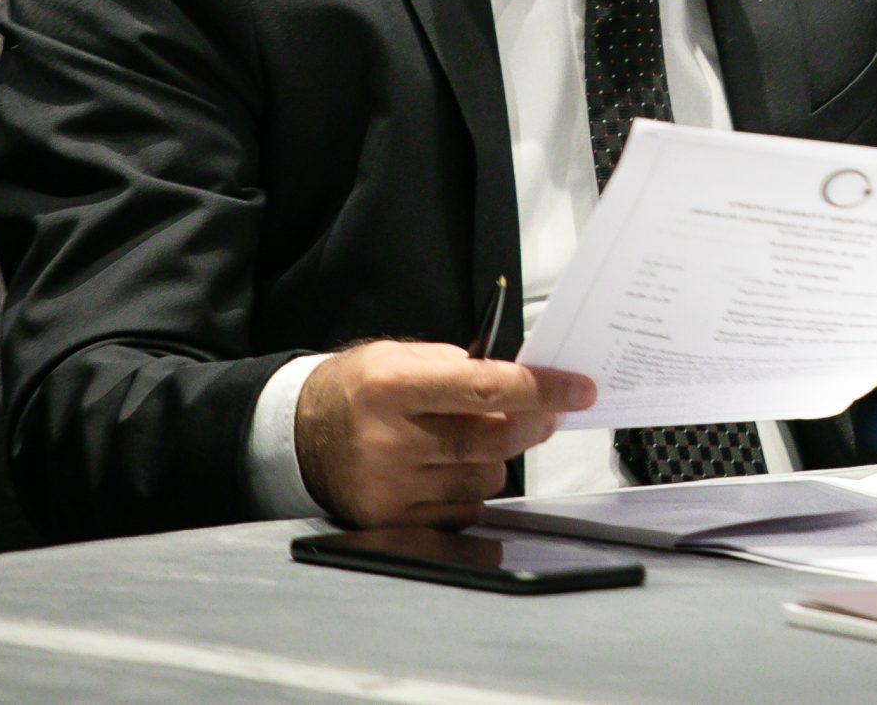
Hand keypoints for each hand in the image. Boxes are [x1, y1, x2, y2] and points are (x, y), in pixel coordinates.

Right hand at [296, 340, 596, 528]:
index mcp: (392, 386)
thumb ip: (458, 366)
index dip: (541, 389)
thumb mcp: (398, 356)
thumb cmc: (356, 390)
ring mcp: (390, 487)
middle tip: (546, 411)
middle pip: (493, 439)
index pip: (484, 388)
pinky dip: (470, 487)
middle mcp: (389, 440)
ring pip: (486, 477)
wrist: (297, 437)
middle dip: (532, 423)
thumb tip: (522, 381)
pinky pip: (464, 508)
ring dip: (496, 457)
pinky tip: (445, 468)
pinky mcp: (393, 521)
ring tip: (466, 437)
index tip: (579, 390)